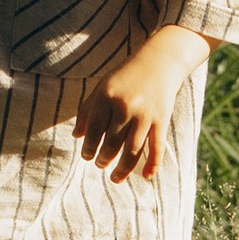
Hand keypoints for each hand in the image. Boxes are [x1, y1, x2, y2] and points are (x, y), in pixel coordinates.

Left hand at [75, 29, 209, 181]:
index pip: (93, 130)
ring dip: (122, 168)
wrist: (159, 62)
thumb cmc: (126, 76)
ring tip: (114, 177)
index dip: (88, 148)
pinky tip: (146, 177)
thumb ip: (87, 110)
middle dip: (104, 159)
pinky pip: (157, 148)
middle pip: (112, 143)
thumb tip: (76, 137)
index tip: (87, 157)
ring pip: (132, 150)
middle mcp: (125, 107)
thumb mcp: (102, 87)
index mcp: (107, 97)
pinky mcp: (162, 120)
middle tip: (100, 165)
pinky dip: (153, 164)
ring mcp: (145, 115)